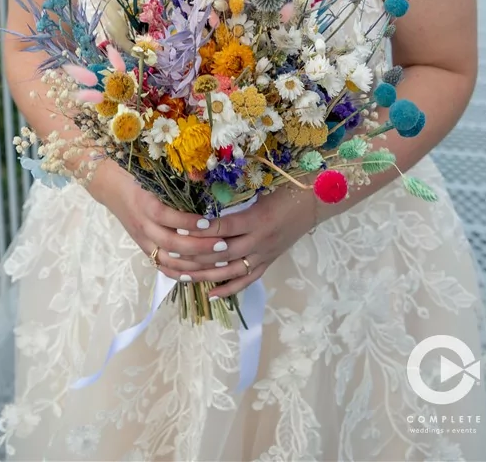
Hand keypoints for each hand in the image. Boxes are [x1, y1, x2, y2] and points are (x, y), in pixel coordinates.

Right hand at [88, 159, 252, 269]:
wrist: (111, 187)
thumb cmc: (138, 177)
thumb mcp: (154, 176)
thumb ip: (175, 181)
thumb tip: (205, 179)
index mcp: (146, 204)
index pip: (168, 217)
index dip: (189, 222)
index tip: (211, 223)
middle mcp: (143, 225)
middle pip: (172, 242)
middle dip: (199, 246)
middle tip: (223, 245)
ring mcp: (142, 240)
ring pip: (169, 259)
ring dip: (194, 264)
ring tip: (216, 261)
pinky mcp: (143, 248)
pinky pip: (161, 266)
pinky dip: (178, 273)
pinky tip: (196, 275)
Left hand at [178, 184, 318, 298]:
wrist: (313, 202)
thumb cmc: (285, 190)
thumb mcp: (259, 191)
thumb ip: (235, 202)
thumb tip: (206, 206)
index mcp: (256, 218)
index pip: (223, 226)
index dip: (201, 228)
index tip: (180, 227)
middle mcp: (259, 240)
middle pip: (222, 253)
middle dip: (196, 256)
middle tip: (172, 256)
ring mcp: (264, 254)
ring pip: (231, 271)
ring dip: (206, 275)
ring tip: (183, 276)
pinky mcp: (268, 262)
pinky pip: (247, 280)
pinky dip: (229, 289)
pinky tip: (212, 294)